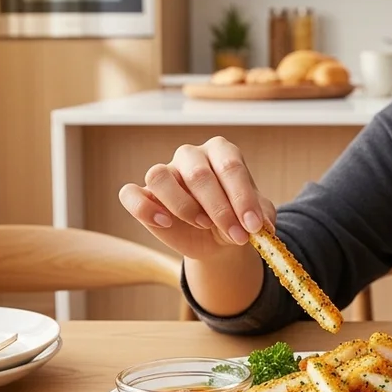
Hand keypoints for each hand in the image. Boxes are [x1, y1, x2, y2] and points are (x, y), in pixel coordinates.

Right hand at [118, 137, 275, 261]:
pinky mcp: (142, 194)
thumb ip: (261, 217)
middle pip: (198, 174)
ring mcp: (164, 172)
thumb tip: (260, 226)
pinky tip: (165, 223)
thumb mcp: (256, 219)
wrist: (218, 240)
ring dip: (184, 206)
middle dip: (220, 210)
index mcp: (221, 151)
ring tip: (203, 224)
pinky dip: (144, 208)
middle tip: (236, 235)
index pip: (230, 167)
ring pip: (159, 176)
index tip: (254, 227)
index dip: (243, 199)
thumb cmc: (237, 220)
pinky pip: (130, 193)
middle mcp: (191, 156)